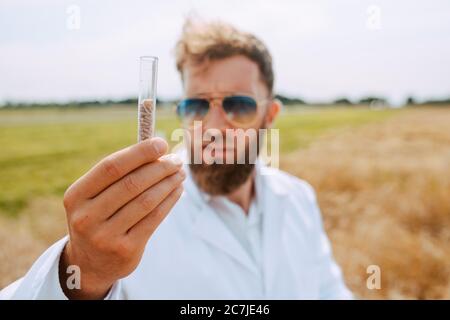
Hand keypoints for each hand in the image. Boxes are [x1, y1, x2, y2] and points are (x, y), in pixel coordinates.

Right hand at [59, 137, 184, 298]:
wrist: (89, 263)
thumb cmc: (98, 217)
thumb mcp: (94, 196)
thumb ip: (118, 174)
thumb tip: (156, 148)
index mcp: (76, 195)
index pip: (111, 167)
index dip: (139, 153)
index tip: (161, 143)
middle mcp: (86, 217)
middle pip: (131, 183)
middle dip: (159, 168)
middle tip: (177, 161)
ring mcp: (105, 236)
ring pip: (146, 201)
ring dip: (168, 183)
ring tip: (180, 174)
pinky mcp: (125, 250)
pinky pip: (154, 219)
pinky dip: (169, 201)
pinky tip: (177, 191)